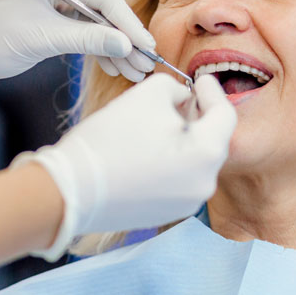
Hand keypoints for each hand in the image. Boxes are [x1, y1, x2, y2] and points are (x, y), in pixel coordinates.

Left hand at [0, 0, 155, 92]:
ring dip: (114, 47)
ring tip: (134, 71)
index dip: (127, 22)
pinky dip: (97, 50)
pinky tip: (114, 67)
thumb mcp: (42, 39)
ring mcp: (53, 0)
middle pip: (102, 9)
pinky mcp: (50, 19)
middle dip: (124, 38)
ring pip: (95, 23)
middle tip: (147, 62)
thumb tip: (126, 44)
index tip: (146, 44)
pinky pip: (82, 32)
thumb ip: (86, 38)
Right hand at [19, 73, 236, 260]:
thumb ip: (175, 89)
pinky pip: (177, 180)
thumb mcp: (148, 94)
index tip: (202, 80)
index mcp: (207, 153)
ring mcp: (186, 204)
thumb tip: (182, 99)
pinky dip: (168, 161)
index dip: (213, 91)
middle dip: (197, 116)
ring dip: (182, 139)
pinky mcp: (165, 214)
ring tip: (157, 123)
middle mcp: (204, 184)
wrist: (70, 189)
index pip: (225, 114)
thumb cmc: (110, 138)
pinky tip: (145, 149)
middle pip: (211, 140)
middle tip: (181, 98)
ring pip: (194, 161)